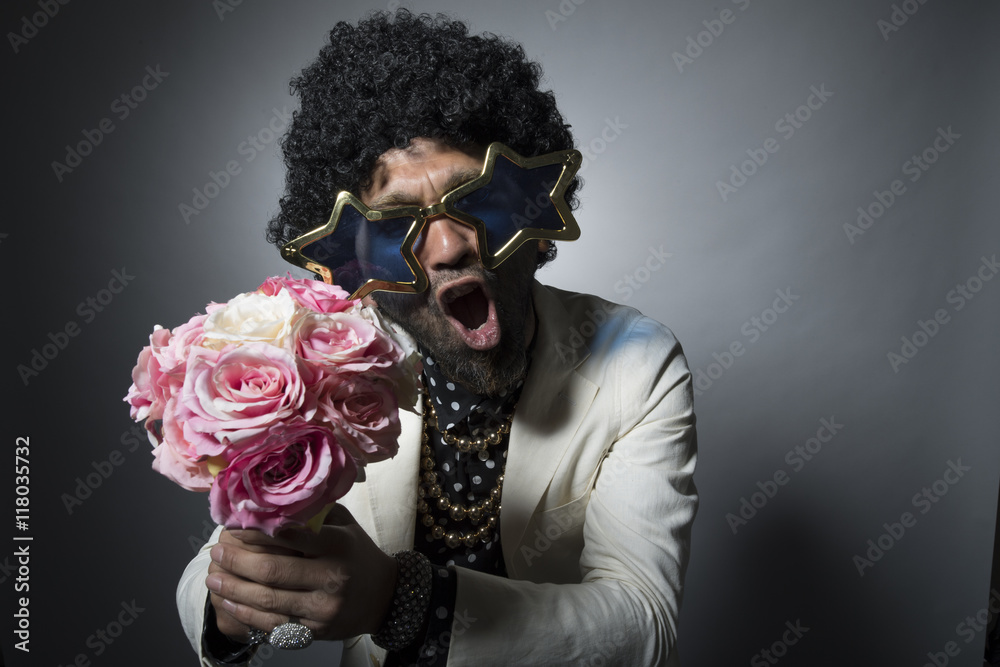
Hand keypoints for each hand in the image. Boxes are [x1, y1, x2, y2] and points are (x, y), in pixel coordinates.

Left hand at [205, 505, 397, 641]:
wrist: (383, 596)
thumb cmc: (357, 553)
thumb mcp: (345, 525)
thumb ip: (314, 514)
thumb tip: (272, 500)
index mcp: (339, 547)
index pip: (290, 537)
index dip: (256, 532)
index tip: (233, 527)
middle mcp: (332, 578)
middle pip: (272, 572)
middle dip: (237, 561)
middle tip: (216, 551)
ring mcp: (323, 608)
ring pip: (267, 600)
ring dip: (234, 589)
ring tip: (213, 577)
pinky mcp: (315, 630)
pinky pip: (274, 623)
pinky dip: (247, 613)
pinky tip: (231, 601)